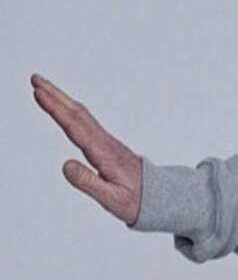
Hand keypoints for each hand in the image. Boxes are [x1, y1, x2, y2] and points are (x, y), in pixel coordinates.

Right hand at [31, 73, 143, 224]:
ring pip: (82, 115)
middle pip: (78, 114)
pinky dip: (72, 110)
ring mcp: (107, 142)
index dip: (56, 109)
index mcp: (104, 155)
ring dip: (62, 99)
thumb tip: (66, 165)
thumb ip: (88, 183)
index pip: (75, 128)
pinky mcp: (107, 144)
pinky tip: (64, 106)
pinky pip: (86, 122)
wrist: (160, 197)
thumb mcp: (112, 199)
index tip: (39, 93)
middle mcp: (105, 143)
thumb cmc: (137, 200)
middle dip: (55, 95)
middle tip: (35, 78)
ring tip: (43, 86)